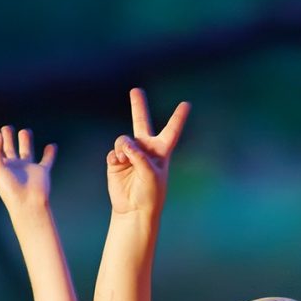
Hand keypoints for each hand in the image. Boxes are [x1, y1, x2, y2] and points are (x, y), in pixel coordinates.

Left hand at [0, 124, 55, 217]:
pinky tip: (52, 146)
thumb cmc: (9, 188)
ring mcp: (28, 169)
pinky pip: (47, 160)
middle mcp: (13, 167)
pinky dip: (50, 153)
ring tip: (24, 131)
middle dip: (7, 138)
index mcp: (0, 167)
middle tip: (6, 127)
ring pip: (26, 152)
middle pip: (8, 149)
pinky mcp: (41, 172)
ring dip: (25, 141)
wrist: (28, 203)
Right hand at [106, 88, 188, 218]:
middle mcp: (145, 149)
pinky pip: (114, 151)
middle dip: (138, 106)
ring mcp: (129, 154)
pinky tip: (118, 164)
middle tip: (136, 90)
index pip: (171, 131)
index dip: (178, 118)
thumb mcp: (151, 174)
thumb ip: (139, 155)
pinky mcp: (116, 161)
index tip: (186, 104)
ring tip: (125, 160)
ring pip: (123, 139)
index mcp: (161, 152)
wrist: (133, 209)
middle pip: (141, 122)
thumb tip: (124, 144)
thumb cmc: (150, 195)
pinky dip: (116, 156)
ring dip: (124, 147)